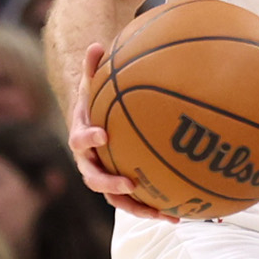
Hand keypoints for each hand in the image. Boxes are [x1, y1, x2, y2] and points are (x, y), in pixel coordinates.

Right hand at [69, 40, 165, 221]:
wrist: (91, 125)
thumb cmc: (95, 102)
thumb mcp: (93, 85)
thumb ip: (93, 68)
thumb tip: (95, 43)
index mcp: (81, 138)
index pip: (79, 140)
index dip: (88, 139)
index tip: (102, 135)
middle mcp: (89, 163)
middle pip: (94, 179)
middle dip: (110, 184)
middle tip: (129, 184)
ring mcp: (105, 178)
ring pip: (116, 200)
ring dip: (138, 208)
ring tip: (163, 214)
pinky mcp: (121, 188)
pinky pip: (136, 202)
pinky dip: (154, 209)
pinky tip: (179, 214)